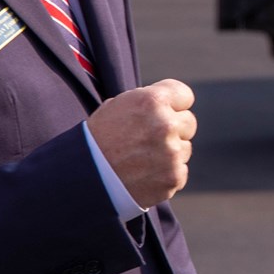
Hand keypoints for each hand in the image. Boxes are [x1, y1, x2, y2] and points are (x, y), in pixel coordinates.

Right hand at [87, 80, 195, 208]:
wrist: (84, 177)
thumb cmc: (99, 138)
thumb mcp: (118, 106)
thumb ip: (148, 101)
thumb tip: (172, 104)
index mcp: (152, 101)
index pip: (185, 96)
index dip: (173, 104)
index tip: (165, 112)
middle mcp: (165, 124)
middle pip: (188, 122)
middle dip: (173, 129)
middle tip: (148, 139)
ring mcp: (171, 153)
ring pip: (184, 148)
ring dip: (169, 153)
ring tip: (141, 159)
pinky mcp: (173, 177)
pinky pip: (180, 171)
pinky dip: (166, 174)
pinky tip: (144, 174)